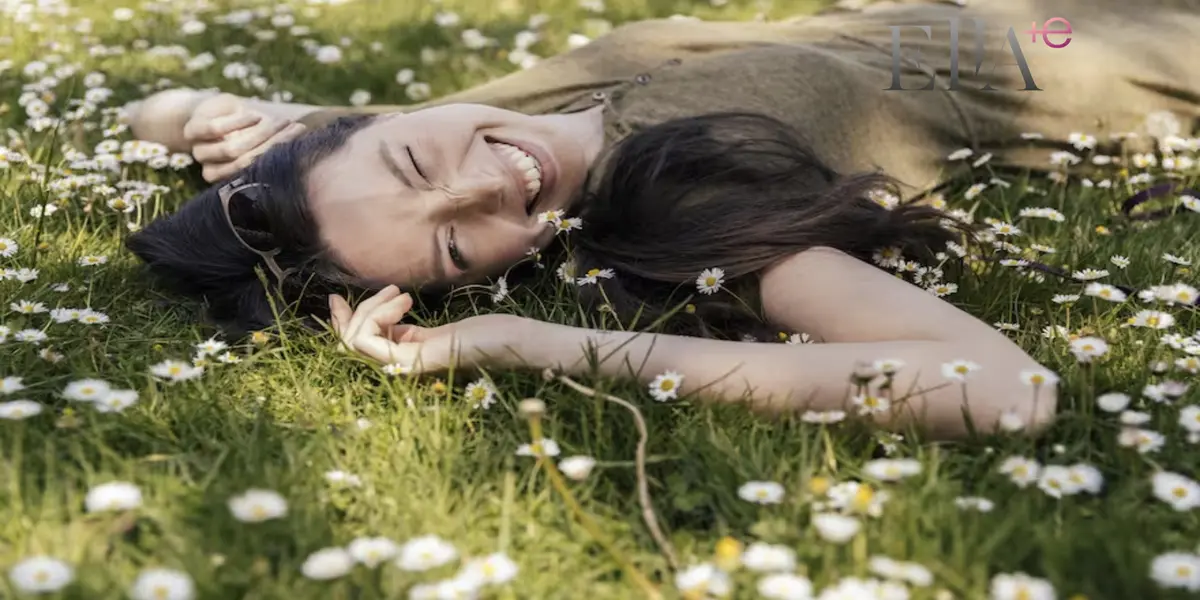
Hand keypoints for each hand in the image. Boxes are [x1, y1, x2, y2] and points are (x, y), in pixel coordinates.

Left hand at [183, 93, 306, 182]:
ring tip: (282, 121)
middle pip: (245, 163)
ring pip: (232, 150)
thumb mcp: (261, 143)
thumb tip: (314, 162)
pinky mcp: (191, 131)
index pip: (256, 177)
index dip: (279, 163)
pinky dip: (239, 123)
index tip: (303, 148)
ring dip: (260, 134)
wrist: (213, 111)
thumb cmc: (246, 131)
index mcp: (227, 183)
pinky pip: (216, 131)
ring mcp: (199, 153)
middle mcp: (212, 171)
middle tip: (297, 130)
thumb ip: (277, 154)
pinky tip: (256, 115)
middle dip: (274, 147)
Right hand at [327, 285, 537, 372]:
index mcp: (402, 360)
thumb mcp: (434, 328)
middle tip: (390, 290)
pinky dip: (378, 315)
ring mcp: (405, 368)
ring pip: (355, 340)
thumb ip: (403, 326)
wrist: (514, 342)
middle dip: (352, 313)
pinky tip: (404, 302)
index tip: (336, 298)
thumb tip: (382, 309)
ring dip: (370, 309)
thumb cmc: (484, 334)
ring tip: (402, 296)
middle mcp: (399, 368)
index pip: (356, 347)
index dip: (342, 322)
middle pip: (349, 344)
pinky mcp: (414, 362)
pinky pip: (369, 341)